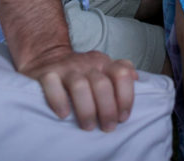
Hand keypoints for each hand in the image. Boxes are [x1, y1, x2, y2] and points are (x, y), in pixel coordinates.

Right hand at [20, 46, 136, 131]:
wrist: (47, 56)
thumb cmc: (80, 70)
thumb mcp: (102, 66)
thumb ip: (120, 71)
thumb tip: (137, 78)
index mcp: (104, 62)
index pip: (122, 74)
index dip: (125, 97)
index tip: (122, 117)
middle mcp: (87, 63)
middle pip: (102, 84)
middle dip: (107, 110)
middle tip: (107, 127)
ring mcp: (66, 68)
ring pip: (80, 86)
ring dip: (86, 110)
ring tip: (88, 126)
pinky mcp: (47, 73)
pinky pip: (52, 85)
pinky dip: (59, 101)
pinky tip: (64, 115)